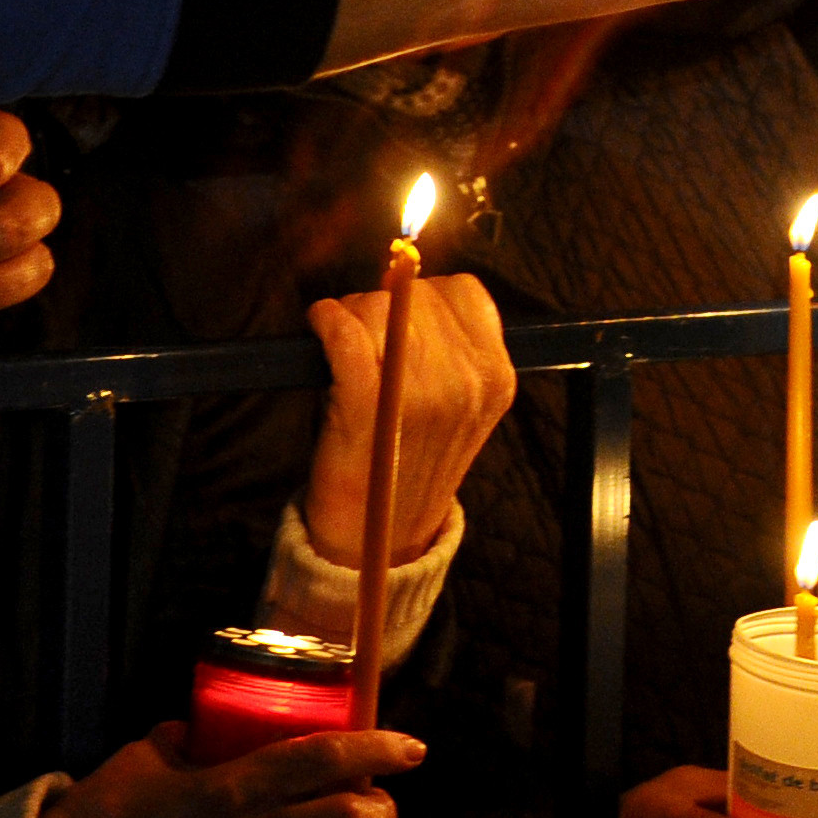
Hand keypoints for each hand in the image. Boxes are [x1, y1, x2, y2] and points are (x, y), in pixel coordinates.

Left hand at [303, 270, 517, 565]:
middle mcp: (468, 384)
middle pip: (417, 296)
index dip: (425, 295)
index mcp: (496, 378)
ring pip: (378, 309)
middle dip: (384, 302)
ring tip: (345, 345)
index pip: (464, 292)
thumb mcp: (459, 408)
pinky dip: (327, 321)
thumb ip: (453, 349)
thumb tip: (409, 280)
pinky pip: (345, 335)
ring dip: (352, 314)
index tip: (403, 316)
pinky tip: (321, 325)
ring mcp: (420, 397)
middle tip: (364, 332)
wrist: (382, 538)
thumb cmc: (411, 461)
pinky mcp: (367, 407)